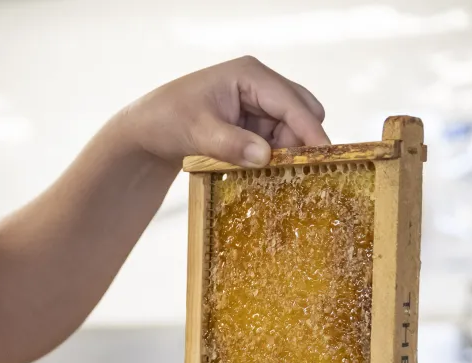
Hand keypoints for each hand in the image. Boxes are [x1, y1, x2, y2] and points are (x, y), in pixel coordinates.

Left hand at [118, 56, 329, 167]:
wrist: (147, 130)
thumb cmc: (167, 120)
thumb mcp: (197, 133)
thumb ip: (231, 144)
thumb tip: (266, 156)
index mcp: (249, 75)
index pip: (291, 102)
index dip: (310, 129)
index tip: (325, 156)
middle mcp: (259, 84)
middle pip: (300, 112)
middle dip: (299, 141)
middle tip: (293, 173)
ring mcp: (256, 103)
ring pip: (290, 130)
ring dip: (285, 153)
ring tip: (271, 178)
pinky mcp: (251, 123)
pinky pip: (275, 140)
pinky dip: (273, 157)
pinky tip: (262, 174)